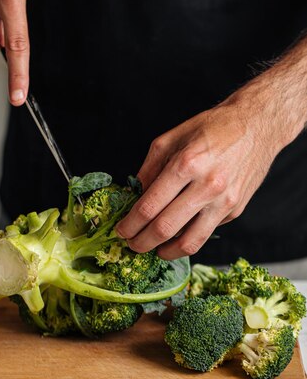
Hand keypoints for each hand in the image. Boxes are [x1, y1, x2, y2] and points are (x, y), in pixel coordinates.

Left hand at [116, 96, 284, 259]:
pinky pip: (206, 232)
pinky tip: (177, 234)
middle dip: (141, 242)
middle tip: (131, 245)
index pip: (149, 206)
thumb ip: (149, 167)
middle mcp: (207, 185)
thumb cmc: (212, 127)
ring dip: (165, 252)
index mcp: (186, 163)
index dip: (130, 224)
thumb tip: (135, 196)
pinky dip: (188, 237)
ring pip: (190, 242)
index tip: (121, 230)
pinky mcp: (235, 210)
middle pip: (165, 228)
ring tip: (154, 250)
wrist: (257, 125)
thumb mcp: (172, 137)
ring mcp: (224, 201)